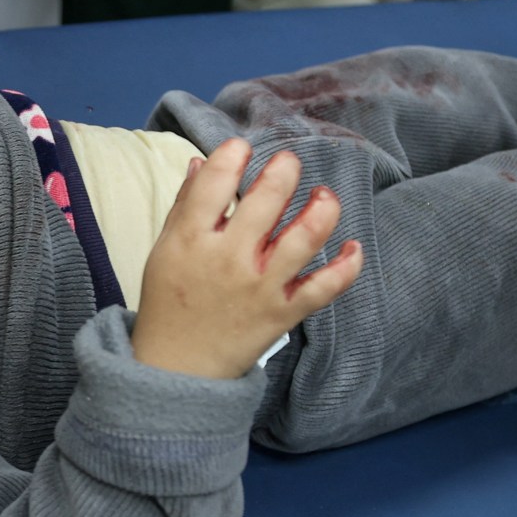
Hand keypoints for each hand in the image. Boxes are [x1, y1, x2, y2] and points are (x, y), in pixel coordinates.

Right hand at [131, 141, 362, 378]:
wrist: (177, 367)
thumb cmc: (169, 302)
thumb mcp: (164, 249)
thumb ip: (185, 205)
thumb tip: (199, 162)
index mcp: (192, 238)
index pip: (216, 181)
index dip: (233, 154)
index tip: (242, 149)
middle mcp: (229, 258)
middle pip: (267, 200)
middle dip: (284, 170)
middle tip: (289, 164)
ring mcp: (260, 286)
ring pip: (304, 238)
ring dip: (322, 208)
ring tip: (323, 196)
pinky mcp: (284, 312)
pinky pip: (325, 287)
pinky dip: (346, 266)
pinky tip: (351, 247)